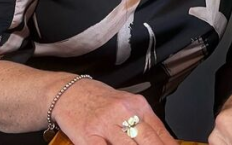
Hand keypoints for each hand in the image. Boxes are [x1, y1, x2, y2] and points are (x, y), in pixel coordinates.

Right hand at [52, 78, 176, 144]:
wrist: (67, 92)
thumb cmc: (97, 99)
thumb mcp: (126, 103)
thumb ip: (143, 121)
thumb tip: (164, 141)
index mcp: (136, 104)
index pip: (160, 131)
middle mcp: (123, 112)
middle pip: (148, 141)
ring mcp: (105, 124)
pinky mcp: (88, 136)